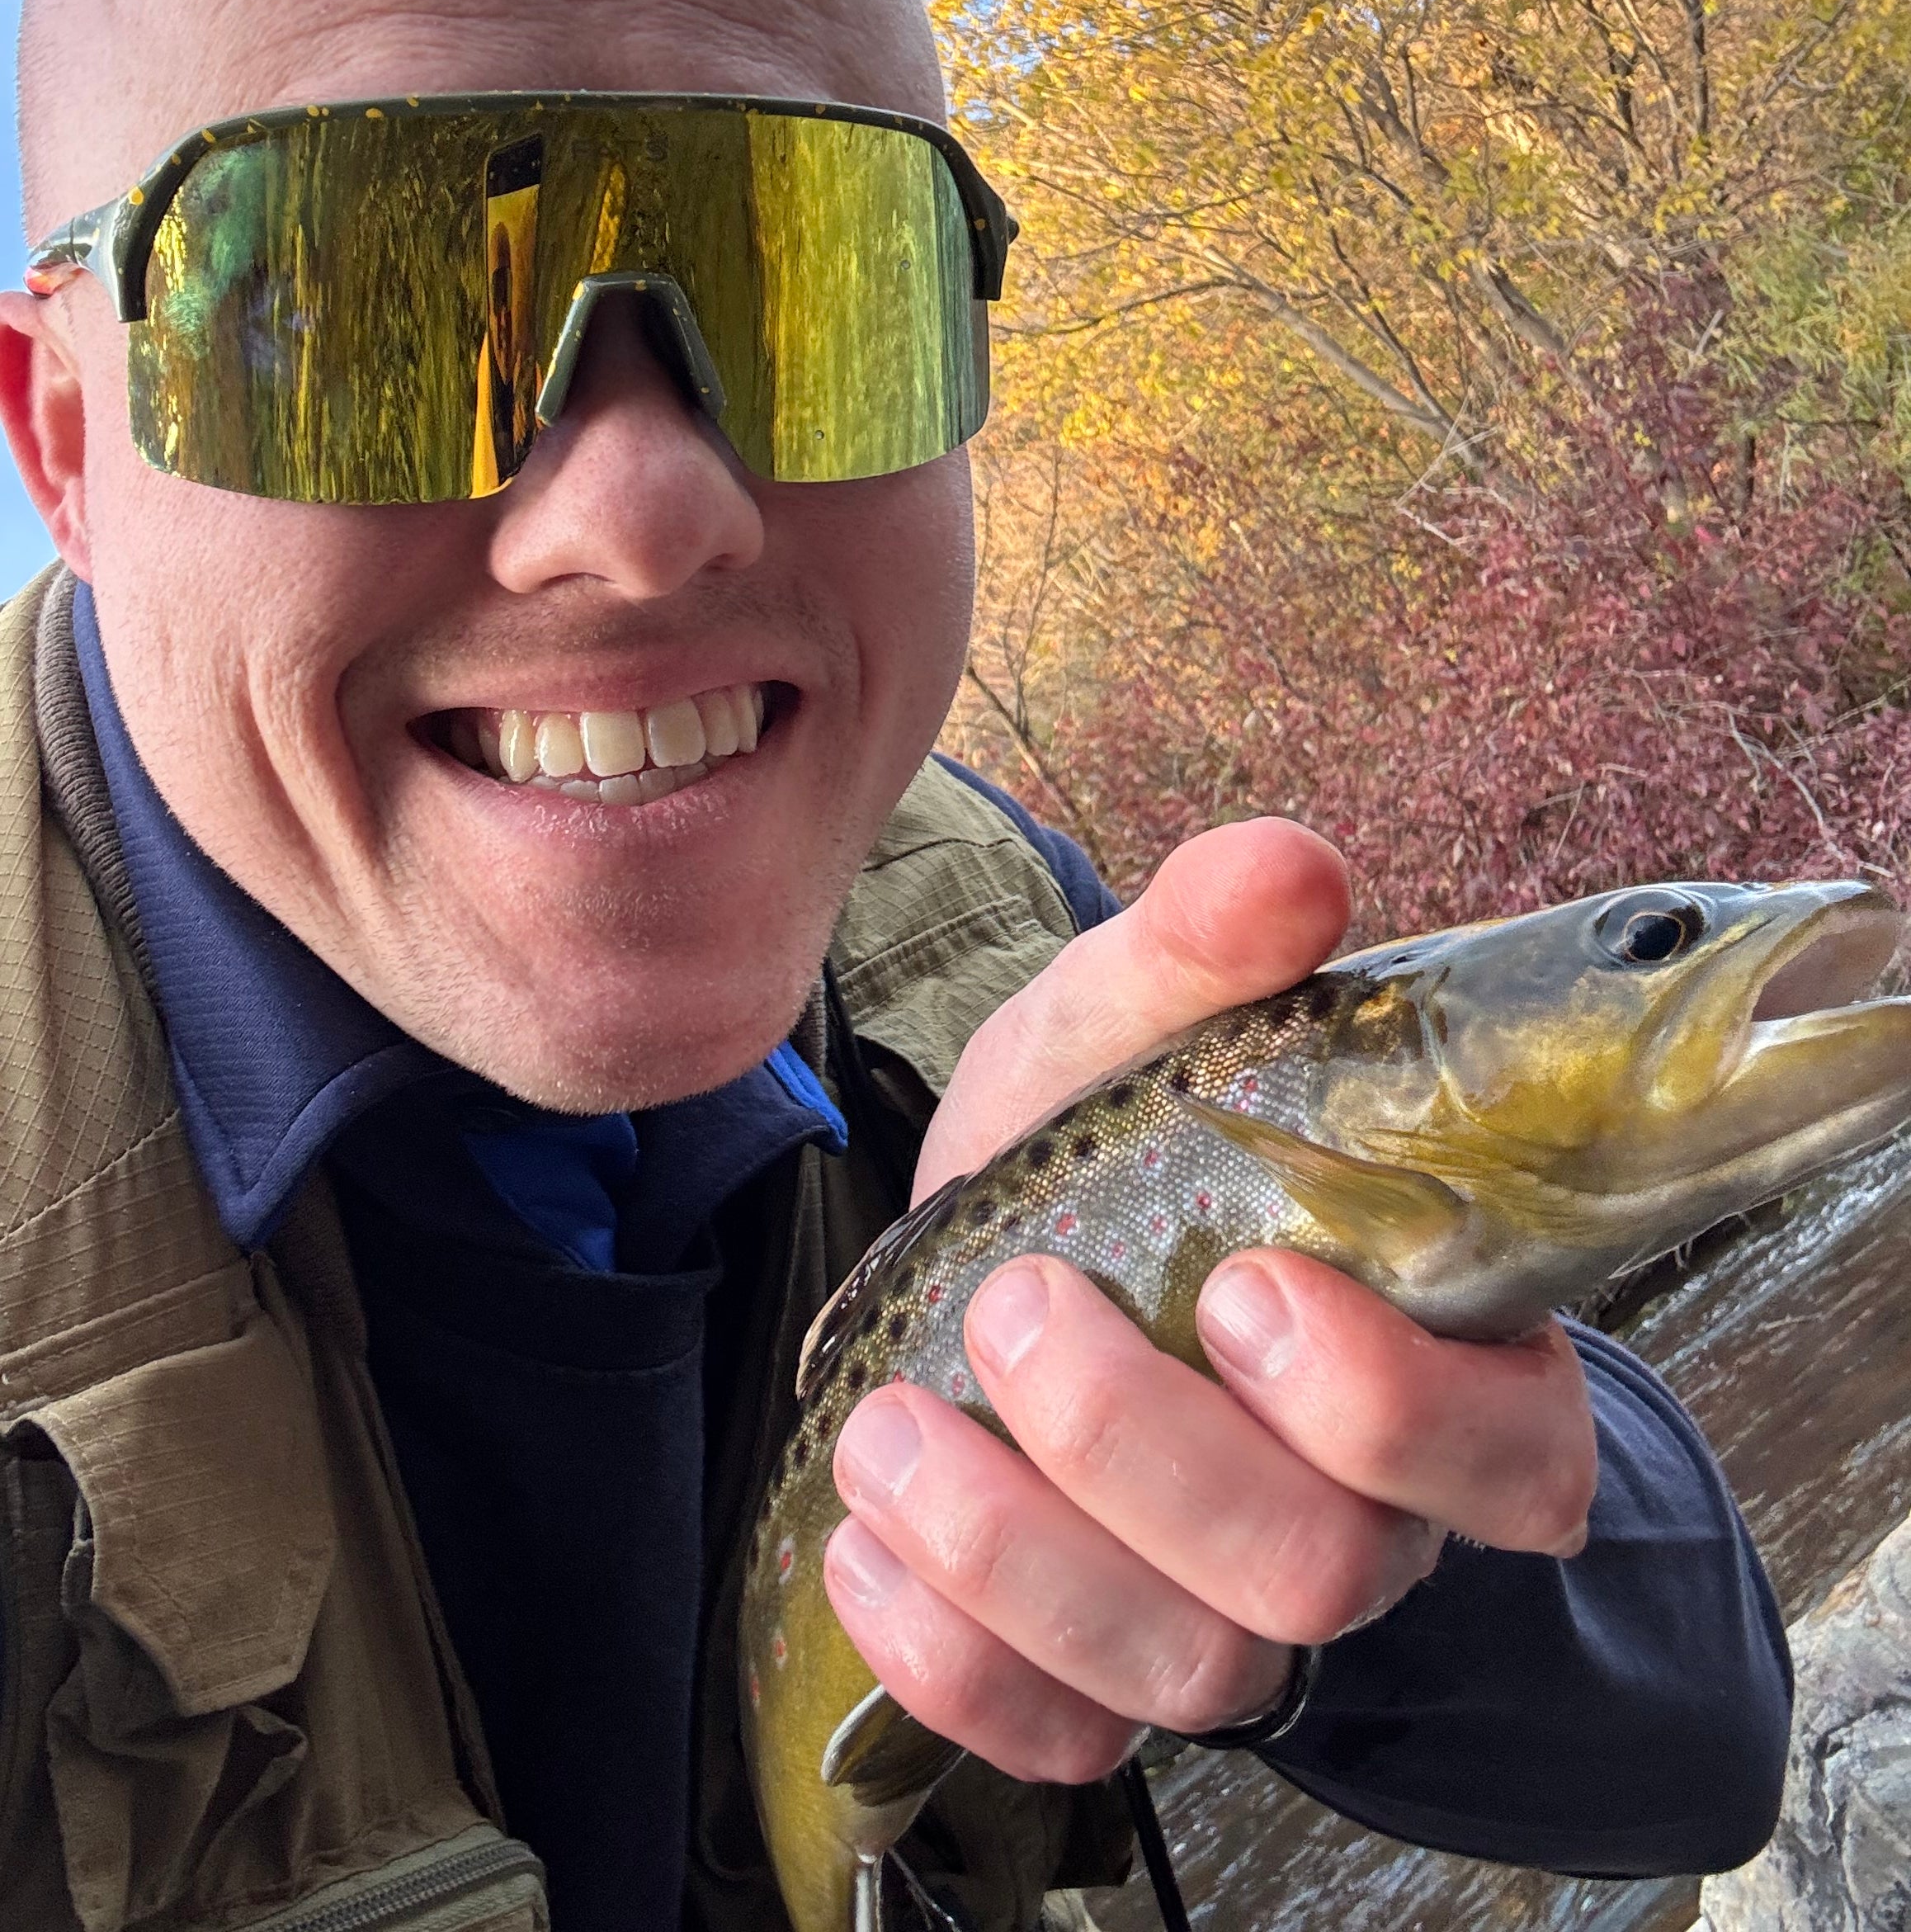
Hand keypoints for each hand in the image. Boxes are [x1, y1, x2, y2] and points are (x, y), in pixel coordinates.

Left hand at [823, 819, 1599, 1783]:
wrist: (1014, 1240)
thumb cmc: (1114, 1132)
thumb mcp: (1142, 1022)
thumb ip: (1211, 946)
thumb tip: (1289, 867)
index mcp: (1441, 1359)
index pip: (1508, 1455)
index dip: (1388, 1406)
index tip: (1249, 1287)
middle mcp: (1364, 1518)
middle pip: (1315, 1572)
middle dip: (1144, 1450)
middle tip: (1013, 1303)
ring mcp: (1232, 1619)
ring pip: (1183, 1673)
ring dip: (1015, 1552)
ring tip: (890, 1422)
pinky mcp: (1103, 1686)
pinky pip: (1057, 1739)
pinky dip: (950, 1659)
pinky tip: (865, 1542)